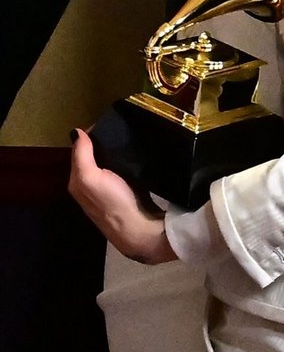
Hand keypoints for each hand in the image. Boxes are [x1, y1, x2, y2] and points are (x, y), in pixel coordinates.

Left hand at [68, 130, 176, 264]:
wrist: (138, 228)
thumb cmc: (113, 201)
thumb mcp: (91, 177)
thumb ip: (82, 155)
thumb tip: (77, 131)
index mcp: (77, 181)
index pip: (79, 150)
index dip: (90, 135)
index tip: (107, 122)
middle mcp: (88, 185)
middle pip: (92, 156)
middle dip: (103, 142)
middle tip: (120, 127)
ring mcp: (106, 190)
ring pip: (106, 163)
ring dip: (114, 151)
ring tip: (127, 137)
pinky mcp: (123, 192)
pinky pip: (119, 170)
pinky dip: (123, 161)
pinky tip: (132, 155)